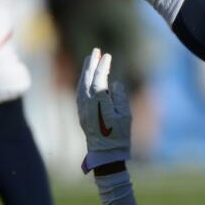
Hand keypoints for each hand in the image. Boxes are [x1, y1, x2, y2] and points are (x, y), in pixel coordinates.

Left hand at [77, 48, 130, 173]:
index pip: (99, 79)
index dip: (103, 66)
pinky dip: (82, 81)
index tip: (107, 56)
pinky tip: (86, 77)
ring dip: (85, 71)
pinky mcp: (81, 113)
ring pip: (81, 84)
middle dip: (91, 64)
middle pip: (87, 79)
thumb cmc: (119, 136)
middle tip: (96, 51)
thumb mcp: (125, 116)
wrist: (105, 154)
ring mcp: (82, 108)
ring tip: (90, 59)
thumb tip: (115, 84)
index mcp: (99, 103)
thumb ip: (119, 98)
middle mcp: (87, 104)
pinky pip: (79, 92)